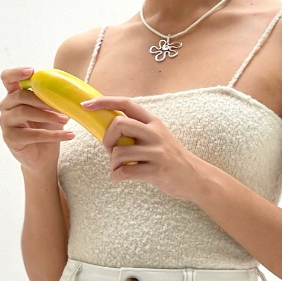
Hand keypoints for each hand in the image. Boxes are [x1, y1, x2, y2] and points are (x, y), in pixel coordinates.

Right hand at [0, 66, 74, 172]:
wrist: (42, 156)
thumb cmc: (45, 128)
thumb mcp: (49, 109)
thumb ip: (51, 95)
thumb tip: (69, 86)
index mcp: (14, 95)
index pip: (7, 78)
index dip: (16, 72)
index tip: (31, 71)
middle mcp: (6, 106)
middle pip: (20, 96)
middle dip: (42, 99)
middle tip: (62, 105)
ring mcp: (5, 122)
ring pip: (24, 112)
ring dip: (48, 115)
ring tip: (66, 120)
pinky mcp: (10, 138)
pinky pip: (33, 134)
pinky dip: (53, 135)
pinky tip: (69, 135)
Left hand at [79, 95, 201, 200]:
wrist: (194, 177)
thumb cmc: (169, 157)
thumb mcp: (156, 137)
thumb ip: (136, 130)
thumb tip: (107, 129)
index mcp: (152, 122)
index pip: (125, 103)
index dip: (104, 102)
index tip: (86, 106)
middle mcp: (154, 133)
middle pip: (118, 124)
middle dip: (107, 139)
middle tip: (111, 151)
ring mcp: (156, 151)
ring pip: (119, 152)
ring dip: (112, 163)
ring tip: (118, 168)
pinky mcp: (156, 170)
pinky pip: (125, 172)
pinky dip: (116, 176)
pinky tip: (119, 178)